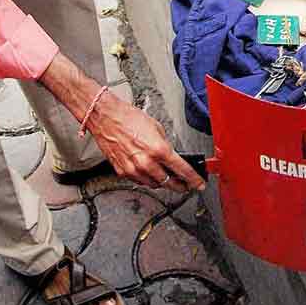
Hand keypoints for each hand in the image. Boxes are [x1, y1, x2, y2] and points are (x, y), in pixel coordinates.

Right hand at [87, 90, 205, 191]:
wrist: (107, 118)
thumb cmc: (129, 119)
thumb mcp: (157, 127)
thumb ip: (165, 145)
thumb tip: (171, 156)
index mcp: (159, 149)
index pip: (181, 170)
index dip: (193, 179)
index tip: (198, 184)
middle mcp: (146, 162)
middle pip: (168, 182)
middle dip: (179, 186)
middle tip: (185, 186)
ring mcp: (133, 170)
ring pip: (153, 185)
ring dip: (162, 183)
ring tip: (167, 179)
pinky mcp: (122, 172)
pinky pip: (139, 181)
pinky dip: (147, 179)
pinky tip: (150, 174)